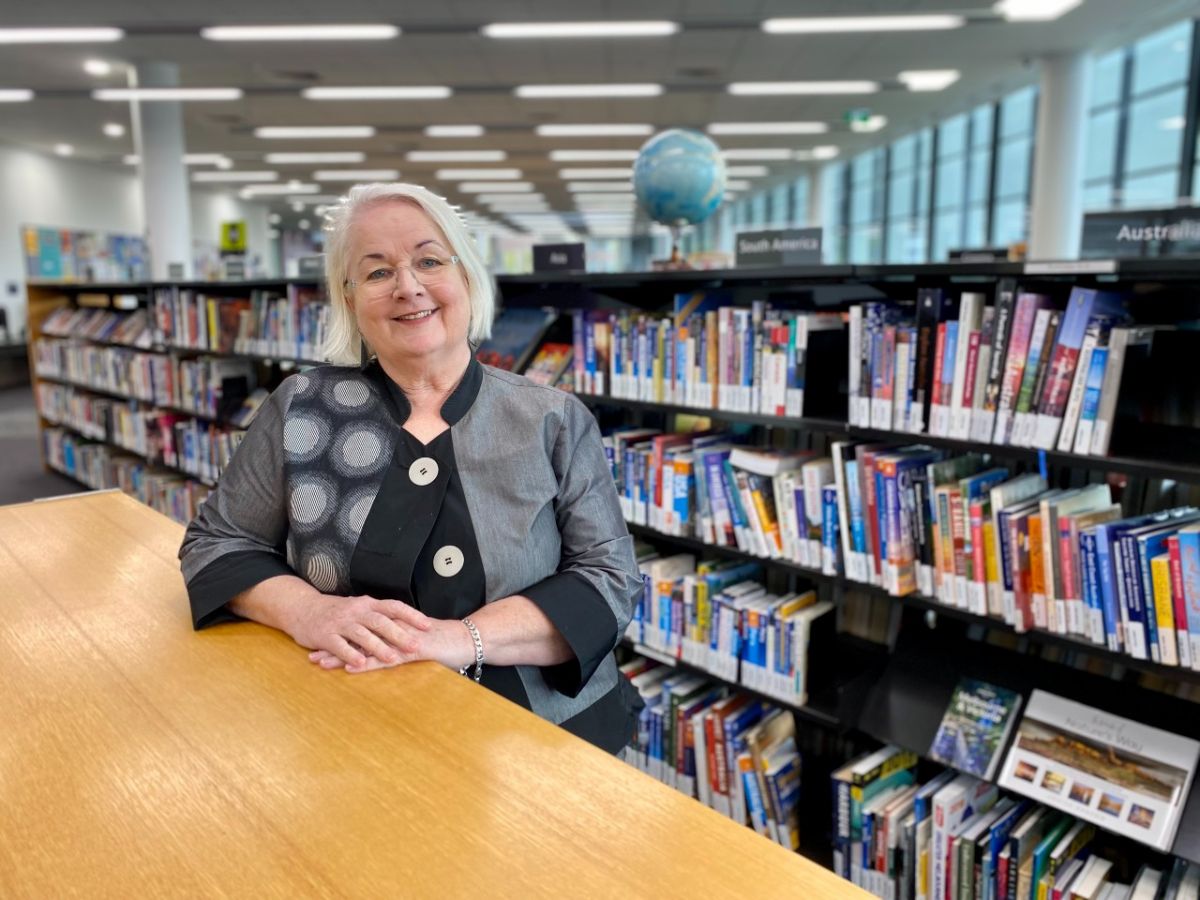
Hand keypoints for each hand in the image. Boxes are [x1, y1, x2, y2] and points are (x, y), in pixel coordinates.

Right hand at [286, 593, 432, 672]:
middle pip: (380, 621)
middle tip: (415, 646)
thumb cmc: (336, 611)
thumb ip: (379, 615)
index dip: (411, 615)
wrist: (302, 609)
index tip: (428, 625)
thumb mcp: (359, 608)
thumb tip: (408, 624)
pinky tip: (361, 663)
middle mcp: (355, 611)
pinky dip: (351, 655)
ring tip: (392, 659)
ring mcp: (340, 623)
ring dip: (378, 647)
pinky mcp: (325, 635)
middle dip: (399, 634)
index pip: (394, 606)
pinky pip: (339, 645)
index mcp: (367, 604)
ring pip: (362, 634)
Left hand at [307, 615, 475, 674]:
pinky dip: (366, 663)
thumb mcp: (418, 639)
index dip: (340, 634)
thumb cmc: (446, 642)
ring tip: (320, 662)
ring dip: (341, 654)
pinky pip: (385, 658)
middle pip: (356, 635)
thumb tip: (386, 645)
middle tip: (310, 651)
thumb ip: (401, 640)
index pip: (361, 628)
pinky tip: (350, 668)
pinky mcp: (412, 651)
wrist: (469, 639)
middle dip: (333, 644)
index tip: (320, 640)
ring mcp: (402, 639)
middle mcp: (394, 629)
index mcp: (395, 624)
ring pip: (365, 646)